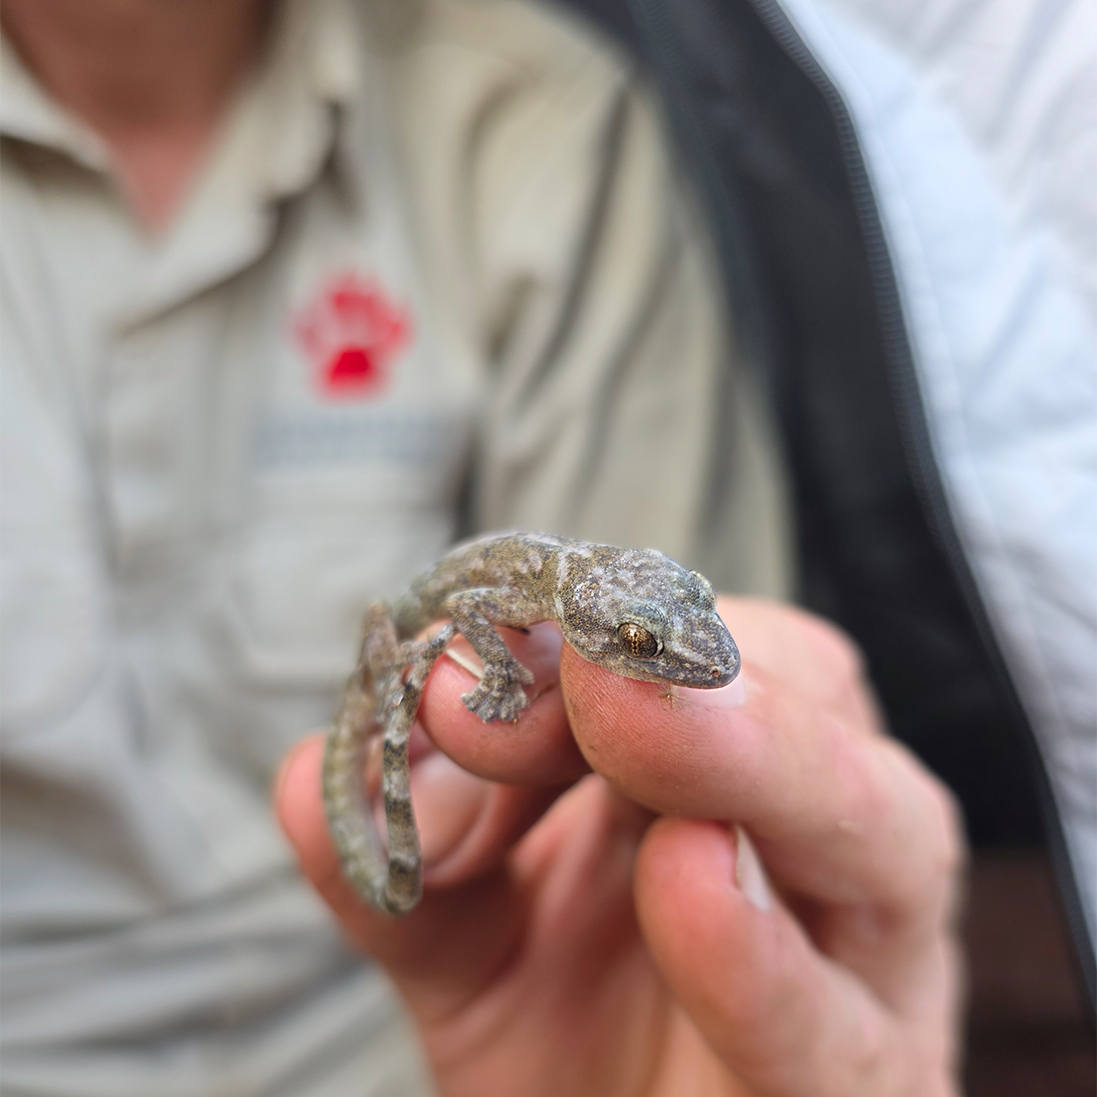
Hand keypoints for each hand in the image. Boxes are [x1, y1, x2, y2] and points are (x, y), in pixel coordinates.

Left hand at [275, 598, 964, 1095]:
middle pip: (805, 691)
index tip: (466, 645)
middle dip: (669, 667)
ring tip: (625, 712)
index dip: (578, 625)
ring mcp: (864, 959)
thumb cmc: (564, 1031)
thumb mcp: (469, 933)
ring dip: (753, 759)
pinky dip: (759, 956)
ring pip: (880, 824)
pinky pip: (838, 1025)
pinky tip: (692, 883)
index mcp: (719, 764)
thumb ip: (408, 859)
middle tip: (567, 660)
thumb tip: (313, 779)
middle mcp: (815, 832)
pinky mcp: (867, 1090)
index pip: (683, 641)